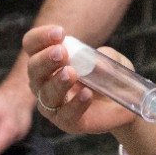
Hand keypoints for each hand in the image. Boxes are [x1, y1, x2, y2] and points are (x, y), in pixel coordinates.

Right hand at [25, 24, 139, 135]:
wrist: (123, 103)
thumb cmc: (109, 75)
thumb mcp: (113, 60)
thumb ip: (106, 58)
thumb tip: (97, 63)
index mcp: (48, 59)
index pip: (32, 45)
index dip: (40, 37)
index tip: (60, 32)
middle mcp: (44, 81)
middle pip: (33, 69)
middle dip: (45, 60)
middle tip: (61, 53)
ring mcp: (53, 103)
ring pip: (45, 93)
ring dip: (57, 82)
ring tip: (71, 73)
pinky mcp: (66, 122)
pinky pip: (66, 114)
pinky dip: (75, 104)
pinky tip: (87, 94)